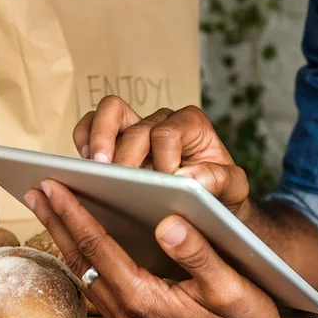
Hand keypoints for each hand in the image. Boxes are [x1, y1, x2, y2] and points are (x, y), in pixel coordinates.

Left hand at [25, 179, 293, 317]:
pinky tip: (87, 249)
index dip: (73, 213)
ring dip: (70, 245)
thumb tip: (167, 222)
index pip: (99, 249)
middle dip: (57, 224)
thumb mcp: (232, 284)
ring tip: (53, 213)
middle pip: (83, 264)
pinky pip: (104, 297)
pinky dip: (90, 267)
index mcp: (147, 302)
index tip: (51, 185)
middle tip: (34, 190)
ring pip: (89, 281)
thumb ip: (198, 253)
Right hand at [74, 96, 251, 215]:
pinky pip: (90, 127)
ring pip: (109, 112)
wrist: (209, 204)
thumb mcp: (233, 189)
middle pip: (135, 125)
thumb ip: (220, 180)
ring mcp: (135, 128)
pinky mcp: (114, 143)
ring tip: (95, 168)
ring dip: (98, 138)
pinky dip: (84, 140)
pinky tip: (86, 168)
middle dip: (126, 153)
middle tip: (120, 179)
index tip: (165, 184)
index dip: (162, 159)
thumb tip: (189, 178)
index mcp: (191, 125)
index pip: (167, 132)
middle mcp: (162, 121)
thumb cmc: (220, 194)